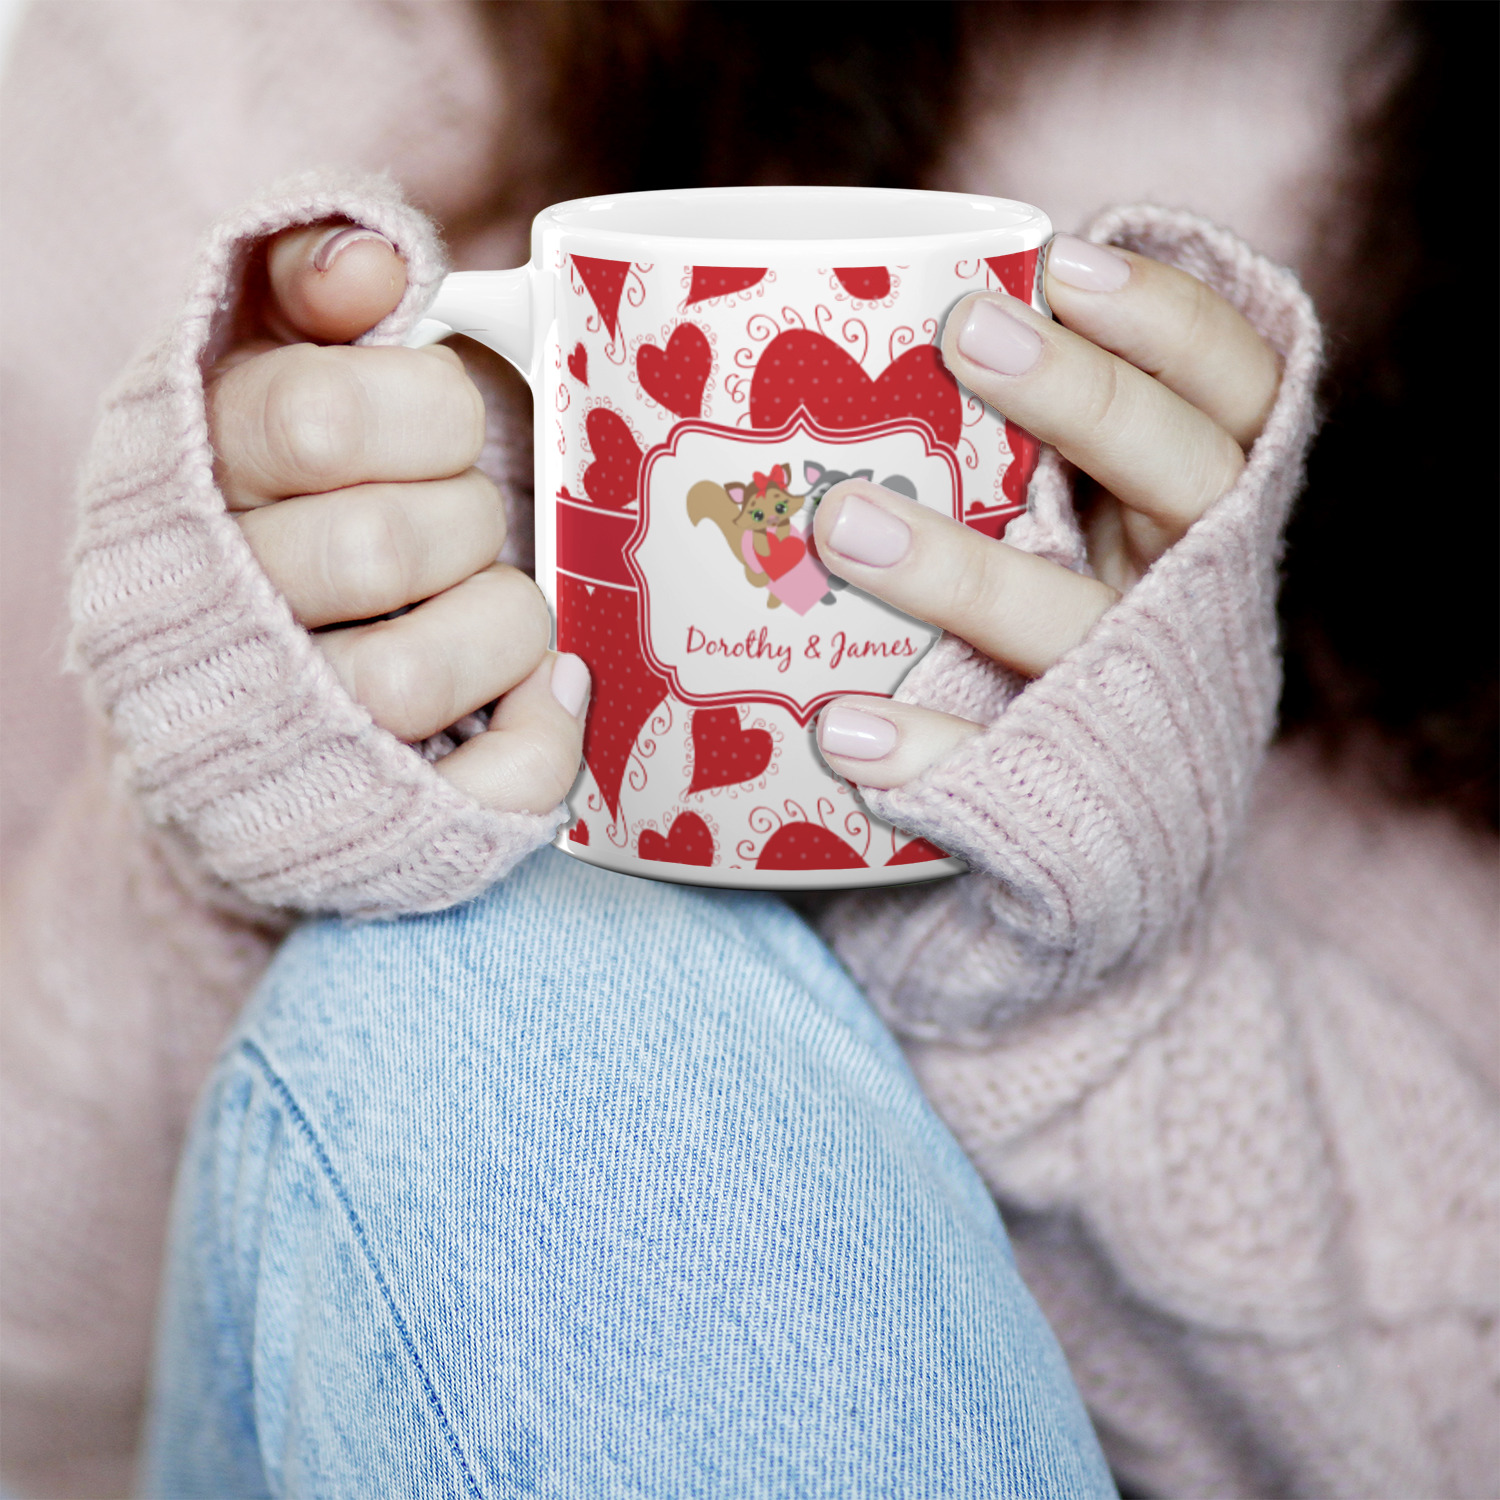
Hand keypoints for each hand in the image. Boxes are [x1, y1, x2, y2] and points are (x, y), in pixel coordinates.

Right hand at [208, 223, 587, 814]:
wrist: (231, 691)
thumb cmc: (289, 505)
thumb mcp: (266, 363)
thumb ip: (306, 283)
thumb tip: (381, 262)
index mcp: (190, 479)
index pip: (318, 415)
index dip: (427, 414)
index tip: (440, 432)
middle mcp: (216, 614)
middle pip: (383, 546)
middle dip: (465, 519)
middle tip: (462, 527)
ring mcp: (289, 734)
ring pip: (422, 673)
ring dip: (500, 624)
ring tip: (482, 607)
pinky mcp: (369, 821)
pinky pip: (494, 789)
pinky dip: (543, 737)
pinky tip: (534, 695)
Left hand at [811, 233, 1280, 789]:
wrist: (1113, 832)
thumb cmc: (1051, 626)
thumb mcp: (1072, 523)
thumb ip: (1027, 443)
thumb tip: (895, 311)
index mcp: (1199, 509)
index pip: (1233, 391)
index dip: (1170, 323)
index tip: (1064, 261)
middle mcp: (1190, 589)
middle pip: (1187, 477)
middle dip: (1088, 398)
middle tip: (968, 334)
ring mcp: (1137, 693)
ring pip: (1080, 621)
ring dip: (965, 575)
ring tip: (843, 525)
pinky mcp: (1076, 792)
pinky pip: (1007, 767)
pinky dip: (927, 752)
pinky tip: (846, 732)